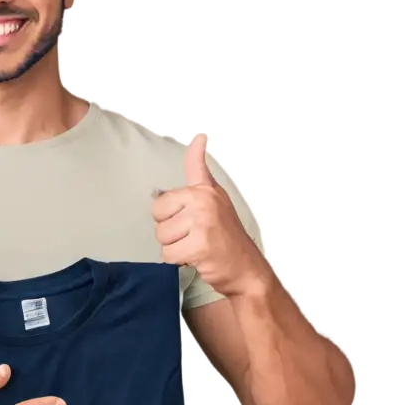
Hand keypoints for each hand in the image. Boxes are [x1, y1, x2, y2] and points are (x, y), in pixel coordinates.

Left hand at [152, 132, 268, 297]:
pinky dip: (178, 261)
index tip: (202, 134)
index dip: (197, 149)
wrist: (246, 271)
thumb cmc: (225, 240)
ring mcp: (203, 221)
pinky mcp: (199, 244)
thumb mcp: (216, 206)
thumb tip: (200, 138)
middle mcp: (204, 201)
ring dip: (174, 247)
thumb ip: (200, 182)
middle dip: (168, 230)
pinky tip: (196, 258)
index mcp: (207, 191)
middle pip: (158, 213)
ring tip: (195, 246)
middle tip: (190, 235)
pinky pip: (168, 254)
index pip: (196, 164)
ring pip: (162, 236)